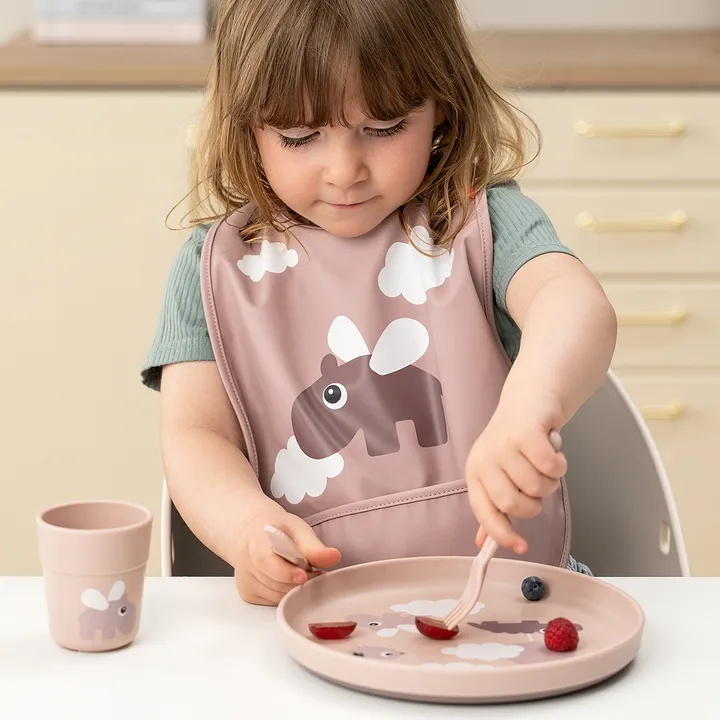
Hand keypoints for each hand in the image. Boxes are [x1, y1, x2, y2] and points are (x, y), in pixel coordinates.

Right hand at [233, 499, 340, 605]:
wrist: (252, 532)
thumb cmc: (277, 528)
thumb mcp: (297, 528)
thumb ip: (313, 546)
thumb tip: (334, 557)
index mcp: (255, 542)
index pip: (266, 562)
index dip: (285, 572)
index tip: (303, 576)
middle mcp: (246, 564)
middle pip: (276, 582)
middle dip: (300, 580)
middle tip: (315, 571)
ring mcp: (245, 581)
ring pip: (277, 596)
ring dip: (295, 588)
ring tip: (303, 572)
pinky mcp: (248, 594)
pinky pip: (273, 601)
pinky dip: (286, 594)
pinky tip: (289, 580)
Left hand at [465, 392, 566, 554]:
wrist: (528, 399)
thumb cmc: (514, 442)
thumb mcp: (498, 473)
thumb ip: (493, 506)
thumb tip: (482, 543)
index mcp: (475, 473)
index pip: (484, 513)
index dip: (502, 534)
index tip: (522, 547)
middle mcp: (484, 460)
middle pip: (513, 505)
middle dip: (534, 504)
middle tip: (538, 485)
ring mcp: (503, 445)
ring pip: (537, 487)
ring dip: (550, 481)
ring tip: (545, 463)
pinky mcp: (525, 433)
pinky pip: (552, 467)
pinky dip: (560, 464)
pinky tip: (553, 451)